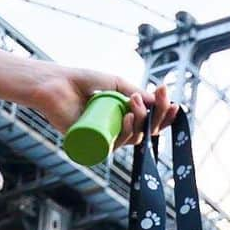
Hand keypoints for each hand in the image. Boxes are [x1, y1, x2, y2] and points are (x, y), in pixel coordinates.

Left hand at [26, 62, 176, 147]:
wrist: (55, 85)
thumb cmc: (82, 81)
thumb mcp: (114, 83)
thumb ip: (134, 90)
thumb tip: (157, 99)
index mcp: (124, 118)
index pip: (150, 122)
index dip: (164, 116)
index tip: (174, 103)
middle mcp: (116, 132)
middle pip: (146, 132)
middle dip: (157, 116)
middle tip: (157, 97)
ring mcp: (105, 141)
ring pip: (133, 139)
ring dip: (140, 121)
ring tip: (134, 102)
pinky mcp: (92, 148)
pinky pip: (115, 146)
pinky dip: (125, 134)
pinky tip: (127, 119)